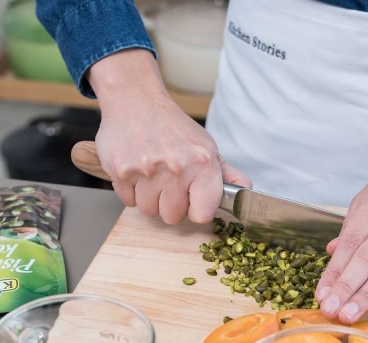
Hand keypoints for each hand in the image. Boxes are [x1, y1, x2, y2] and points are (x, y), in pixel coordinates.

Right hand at [88, 49, 250, 223]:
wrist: (136, 99)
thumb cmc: (174, 127)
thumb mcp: (207, 146)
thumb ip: (228, 174)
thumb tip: (248, 191)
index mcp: (202, 163)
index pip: (201, 215)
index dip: (196, 209)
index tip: (193, 200)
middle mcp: (175, 167)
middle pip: (172, 217)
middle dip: (171, 205)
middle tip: (169, 183)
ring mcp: (145, 170)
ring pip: (149, 211)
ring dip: (150, 199)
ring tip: (153, 176)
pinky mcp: (120, 171)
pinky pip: (128, 201)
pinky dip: (132, 191)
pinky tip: (137, 171)